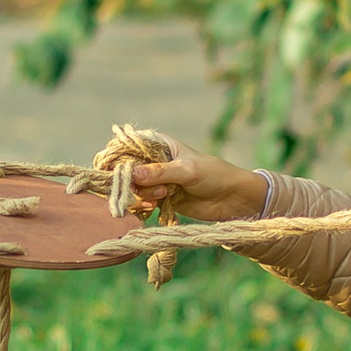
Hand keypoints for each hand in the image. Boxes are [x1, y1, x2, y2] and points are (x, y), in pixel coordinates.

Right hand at [124, 137, 269, 221]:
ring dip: (142, 194)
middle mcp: (152, 161)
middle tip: (146, 188)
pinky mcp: (159, 197)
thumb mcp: (186, 170)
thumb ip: (159, 172)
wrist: (231, 198)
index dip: (118, 159)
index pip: (127, 147)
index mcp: (157, 144)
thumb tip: (131, 175)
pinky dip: (144, 205)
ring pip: (132, 188)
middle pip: (125, 171)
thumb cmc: (213, 174)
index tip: (119, 173)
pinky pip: (141, 201)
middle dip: (132, 182)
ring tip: (162, 196)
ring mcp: (155, 180)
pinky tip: (155, 206)